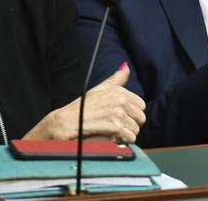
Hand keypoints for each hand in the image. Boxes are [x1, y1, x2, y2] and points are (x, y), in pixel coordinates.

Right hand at [24, 64, 145, 142]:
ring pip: (136, 129)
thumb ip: (116, 79)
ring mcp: (118, 113)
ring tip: (114, 133)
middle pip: (141, 118)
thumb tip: (125, 66)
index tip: (123, 117)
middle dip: (132, 125)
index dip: (133, 113)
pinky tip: (113, 138)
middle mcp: (120, 100)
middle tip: (119, 127)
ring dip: (127, 134)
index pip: (141, 105)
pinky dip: (123, 141)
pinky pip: (130, 137)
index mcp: (119, 91)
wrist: (67, 121)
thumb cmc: (82, 107)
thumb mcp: (99, 89)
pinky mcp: (115, 127)